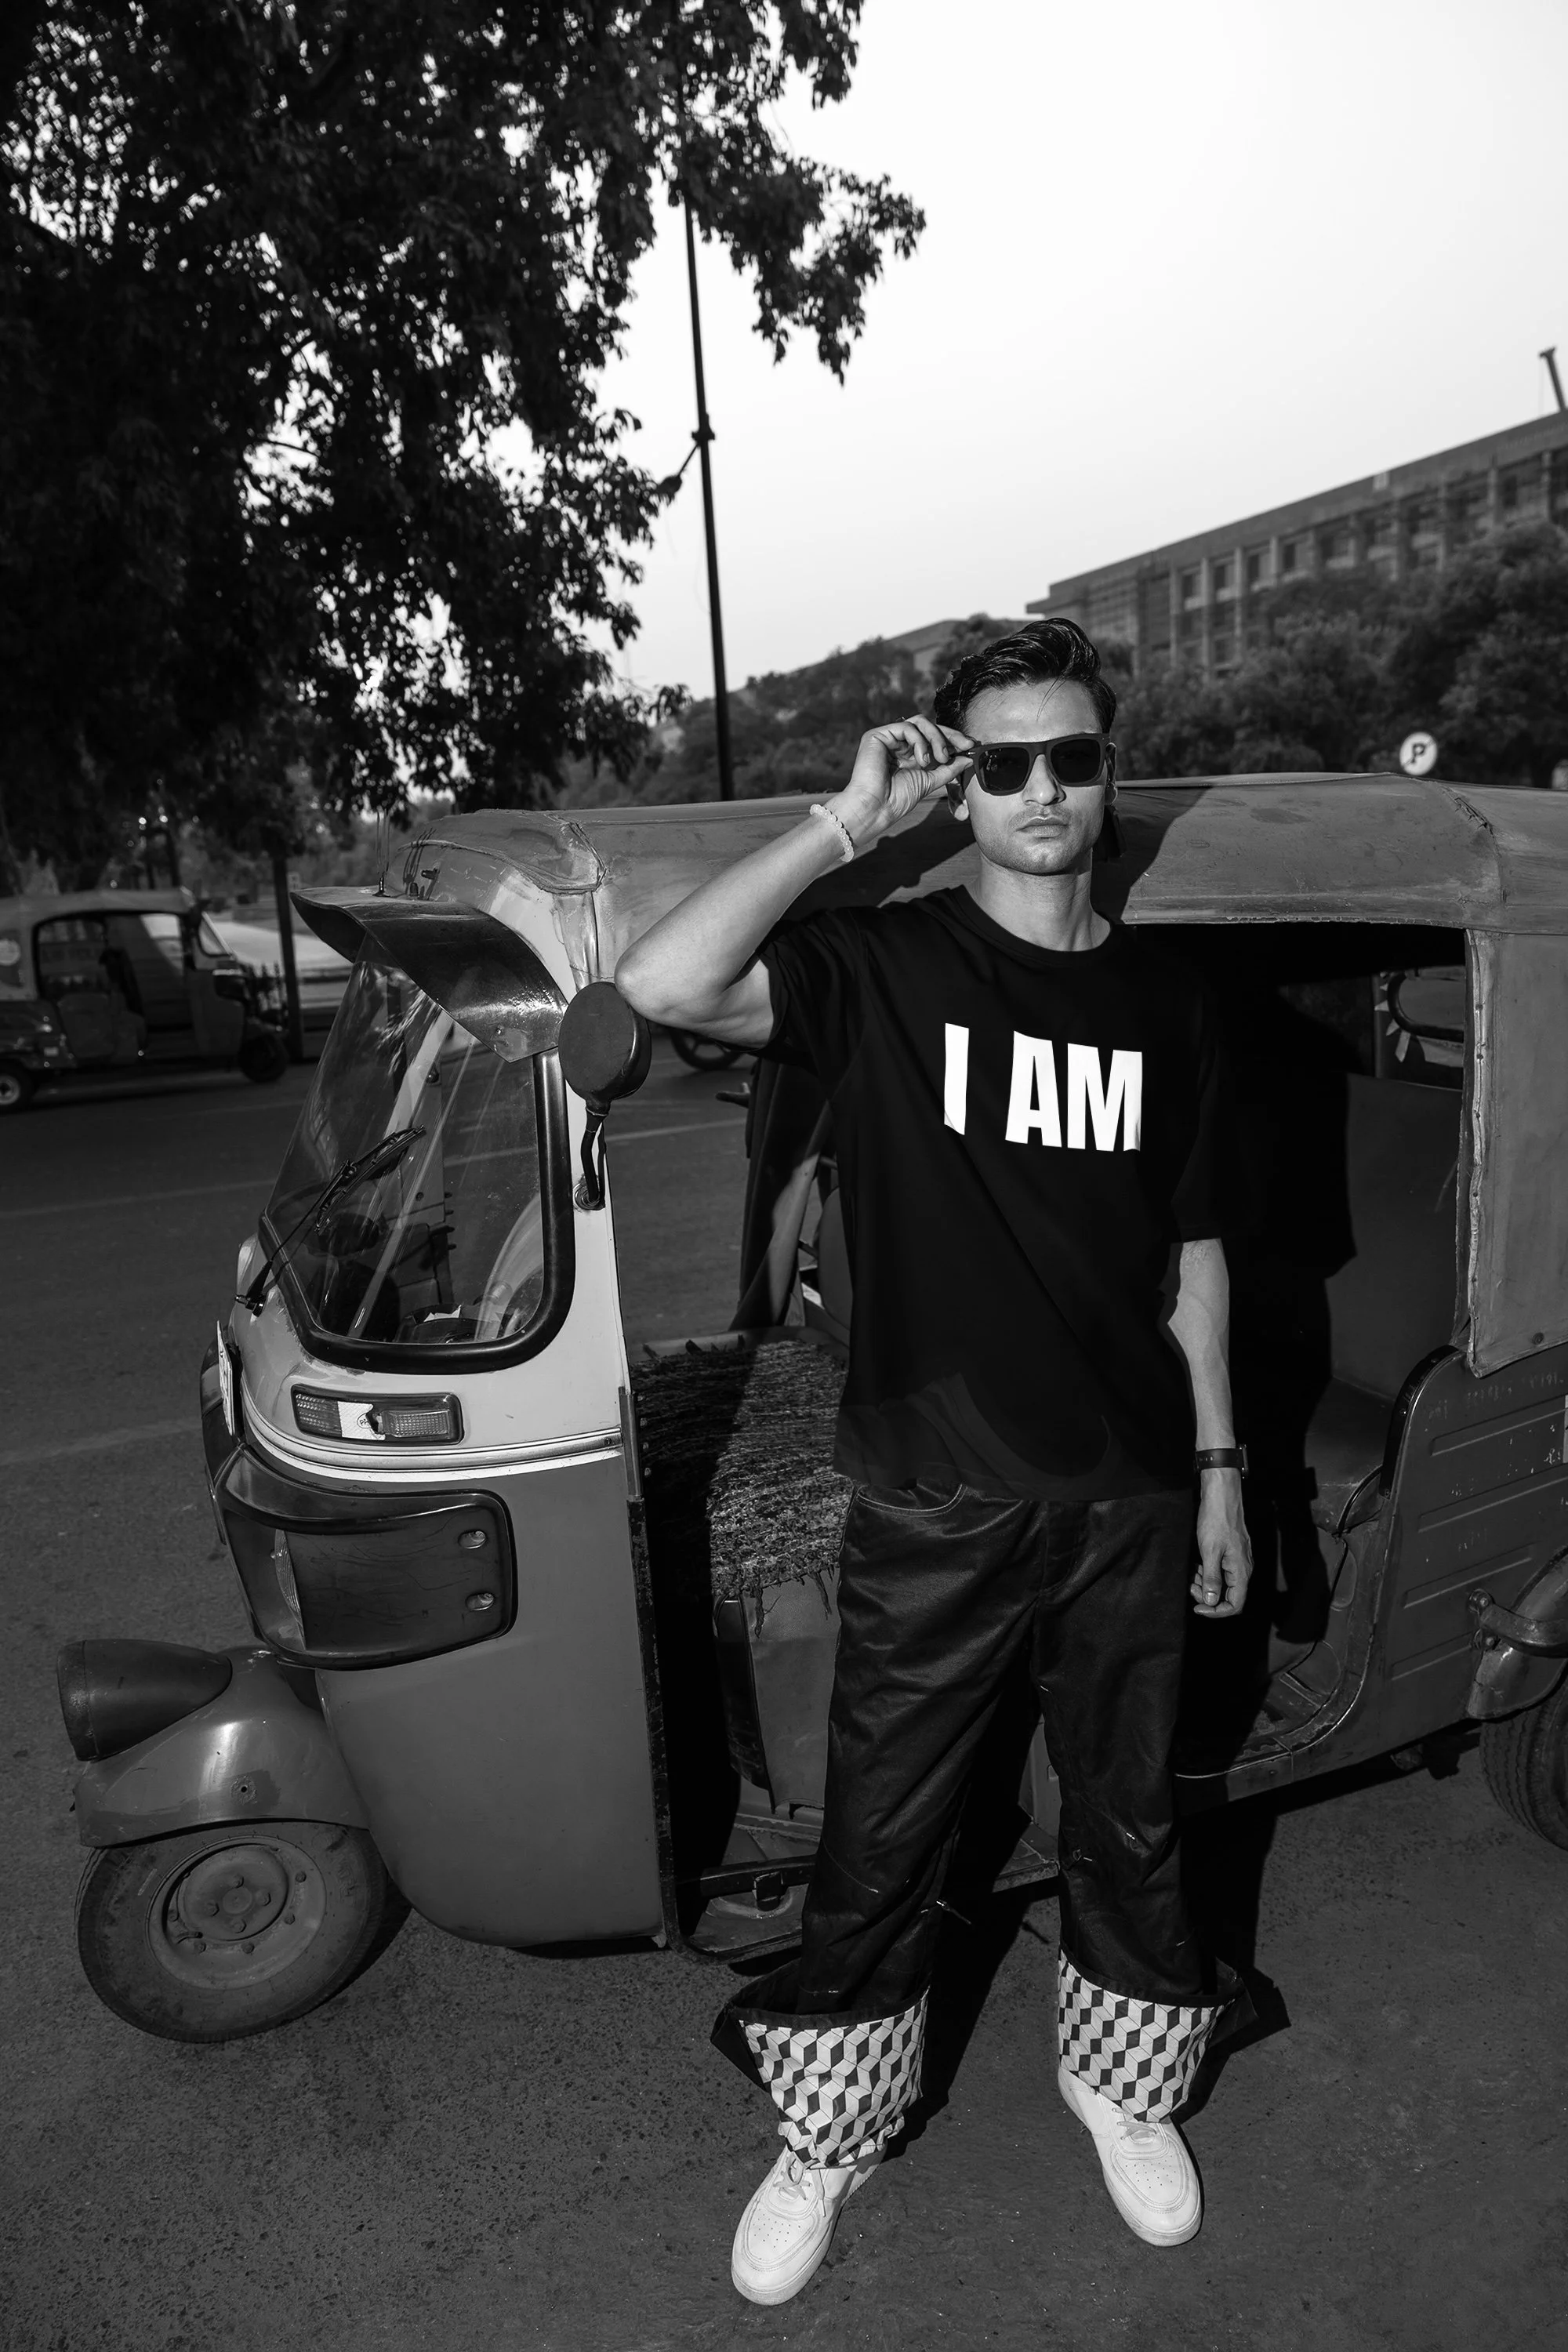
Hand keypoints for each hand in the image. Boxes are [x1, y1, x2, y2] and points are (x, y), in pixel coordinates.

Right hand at [833, 717, 972, 845]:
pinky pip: (907, 727)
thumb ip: (948, 769)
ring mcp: (888, 738)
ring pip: (919, 723)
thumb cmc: (897, 800)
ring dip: (935, 738)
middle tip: (964, 746)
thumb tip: (968, 758)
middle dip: (949, 735)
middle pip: (928, 726)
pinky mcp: (877, 735)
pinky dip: (920, 741)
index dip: (952, 739)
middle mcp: (898, 744)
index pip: (933, 738)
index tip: (970, 746)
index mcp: (908, 754)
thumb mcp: (929, 781)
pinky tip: (922, 760)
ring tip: (938, 759)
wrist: (875, 809)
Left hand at [1190, 1468, 1251, 1618]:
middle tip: (1192, 1587)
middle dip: (1209, 1597)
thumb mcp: (1209, 1552)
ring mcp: (1239, 1561)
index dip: (1216, 1611)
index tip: (1198, 1607)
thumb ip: (1212, 1579)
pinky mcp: (1232, 1554)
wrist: (1222, 1497)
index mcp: (1241, 1571)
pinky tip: (1199, 1566)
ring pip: (1224, 1584)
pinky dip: (1209, 1573)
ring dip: (1208, 1585)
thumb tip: (1211, 1601)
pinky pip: (1223, 1572)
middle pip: (1229, 1596)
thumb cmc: (1216, 1521)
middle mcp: (1243, 1569)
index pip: (1234, 1605)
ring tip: (1194, 1576)